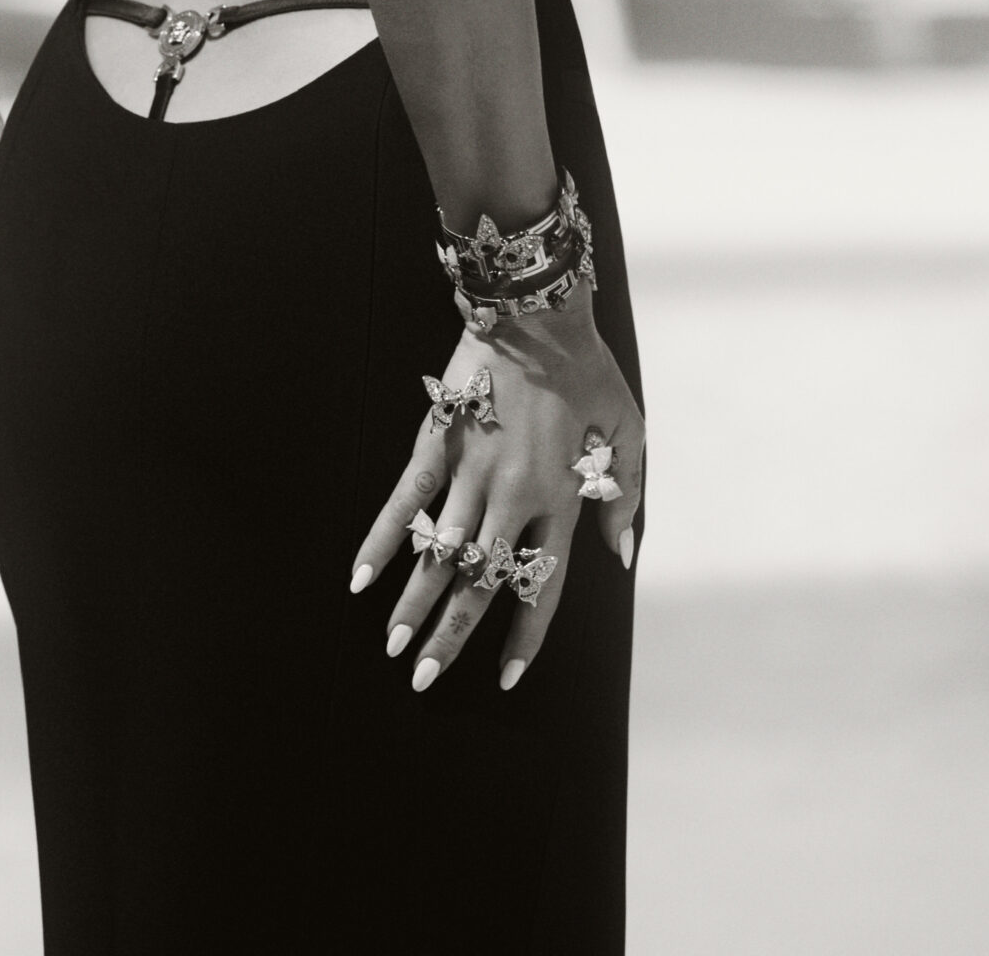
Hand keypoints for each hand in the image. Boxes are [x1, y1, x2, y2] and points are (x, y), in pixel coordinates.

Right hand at [350, 285, 641, 690]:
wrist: (536, 311)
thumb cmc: (587, 371)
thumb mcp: (628, 433)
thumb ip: (627, 497)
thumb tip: (622, 555)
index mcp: (561, 498)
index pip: (540, 584)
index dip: (523, 635)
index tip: (506, 678)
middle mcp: (512, 495)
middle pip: (479, 581)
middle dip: (451, 636)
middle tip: (422, 677)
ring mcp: (470, 469)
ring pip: (439, 551)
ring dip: (413, 602)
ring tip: (393, 647)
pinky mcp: (437, 440)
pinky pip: (404, 499)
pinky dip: (381, 539)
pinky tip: (360, 576)